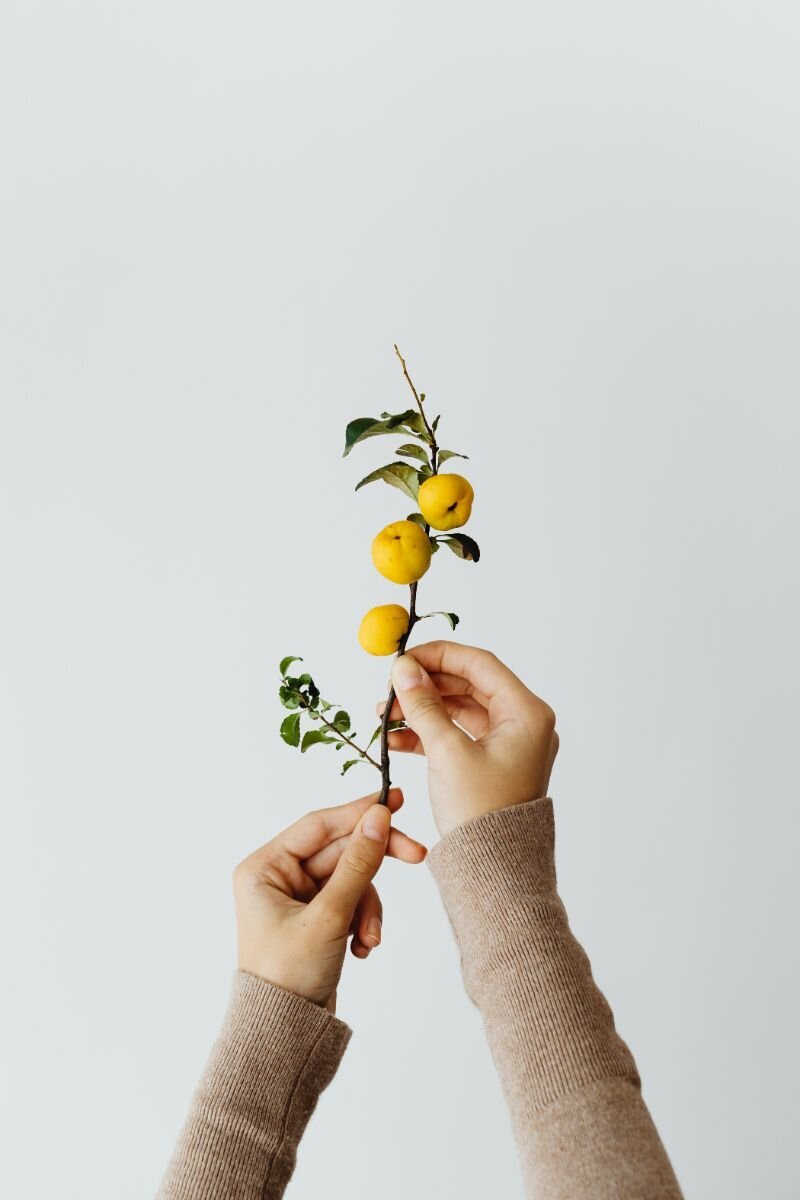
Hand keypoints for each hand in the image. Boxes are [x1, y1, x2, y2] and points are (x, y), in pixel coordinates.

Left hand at [233, 788, 425, 1008]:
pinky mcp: (317, 919)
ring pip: (352, 879)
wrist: (284, 1034)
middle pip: (341, 850)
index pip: (319, 825)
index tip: (396, 802)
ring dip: (369, 907)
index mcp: (264, 868)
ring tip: (369, 938)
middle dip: (375, 864)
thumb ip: (357, 864)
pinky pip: (352, 902)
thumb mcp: (328, 916)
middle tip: (417, 853)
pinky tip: (362, 948)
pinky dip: (363, 921)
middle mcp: (278, 878)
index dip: (359, 812)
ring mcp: (298, 899)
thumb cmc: (289, 975)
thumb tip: (379, 818)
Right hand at [378, 641, 557, 837]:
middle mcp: (524, 724)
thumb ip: (423, 705)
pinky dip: (429, 734)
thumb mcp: (447, 752)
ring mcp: (509, 744)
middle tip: (388, 689)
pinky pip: (458, 736)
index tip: (403, 657)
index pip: (479, 664)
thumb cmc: (482, 814)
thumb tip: (403, 669)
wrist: (495, 871)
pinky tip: (396, 740)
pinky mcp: (493, 764)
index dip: (438, 655)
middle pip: (468, 686)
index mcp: (527, 713)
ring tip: (384, 716)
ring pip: (459, 711)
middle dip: (424, 686)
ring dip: (422, 710)